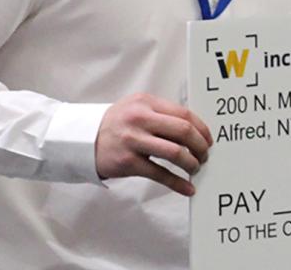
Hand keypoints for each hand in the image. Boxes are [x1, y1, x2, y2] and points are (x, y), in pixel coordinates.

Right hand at [95, 93, 212, 195]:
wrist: (81, 140)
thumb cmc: (116, 124)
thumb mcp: (137, 108)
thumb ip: (161, 114)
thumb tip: (194, 130)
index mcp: (146, 103)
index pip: (184, 114)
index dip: (202, 129)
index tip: (209, 139)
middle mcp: (140, 119)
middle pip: (183, 131)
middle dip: (200, 146)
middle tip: (205, 155)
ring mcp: (133, 141)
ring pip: (175, 153)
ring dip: (192, 163)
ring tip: (195, 168)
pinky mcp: (128, 162)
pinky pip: (160, 174)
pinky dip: (177, 183)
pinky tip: (188, 188)